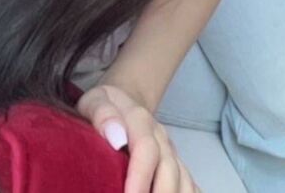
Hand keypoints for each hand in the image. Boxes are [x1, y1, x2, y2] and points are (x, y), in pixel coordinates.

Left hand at [77, 83, 201, 192]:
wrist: (123, 100)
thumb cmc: (102, 106)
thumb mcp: (94, 101)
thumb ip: (102, 114)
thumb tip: (116, 138)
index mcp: (141, 120)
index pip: (146, 150)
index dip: (140, 178)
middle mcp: (161, 137)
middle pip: (170, 170)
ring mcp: (171, 151)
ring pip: (183, 179)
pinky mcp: (176, 164)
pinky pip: (190, 184)